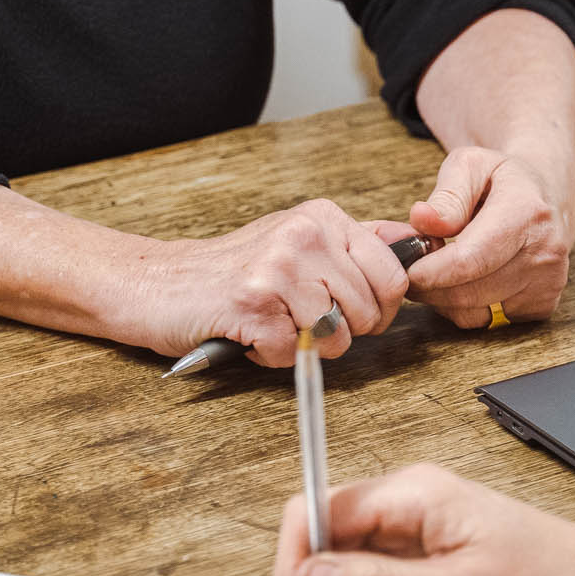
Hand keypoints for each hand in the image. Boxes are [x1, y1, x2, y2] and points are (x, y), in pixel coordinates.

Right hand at [129, 199, 409, 365]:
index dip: (379, 307)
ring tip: (274, 324)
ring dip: (305, 347)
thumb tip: (415, 243)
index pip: (393, 274)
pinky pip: (294, 354)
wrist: (160, 283)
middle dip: (341, 332)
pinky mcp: (253, 304)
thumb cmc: (234, 271)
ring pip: (336, 337)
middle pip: (369, 312)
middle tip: (302, 320)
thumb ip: (353, 244)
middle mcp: (305, 236)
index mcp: (323, 218)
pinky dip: (272, 357)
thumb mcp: (299, 241)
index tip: (351, 311)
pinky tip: (251, 334)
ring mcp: (278, 268)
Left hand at [401, 147, 574, 326]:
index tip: (405, 268)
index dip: (429, 272)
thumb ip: (446, 195)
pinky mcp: (542, 306)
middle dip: (429, 287)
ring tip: (441, 268)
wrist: (545, 194)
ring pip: (473, 314)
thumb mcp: (471, 166)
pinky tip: (465, 281)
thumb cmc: (502, 179)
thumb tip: (422, 219)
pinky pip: (487, 322)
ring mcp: (547, 284)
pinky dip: (465, 307)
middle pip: (468, 293)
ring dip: (444, 299)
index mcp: (527, 213)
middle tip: (413, 266)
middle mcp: (545, 253)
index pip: (470, 260)